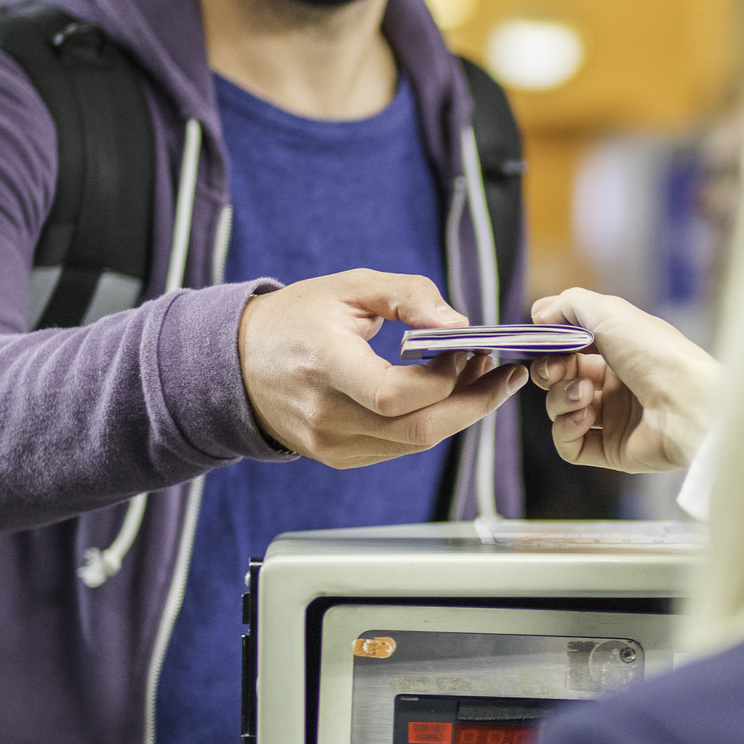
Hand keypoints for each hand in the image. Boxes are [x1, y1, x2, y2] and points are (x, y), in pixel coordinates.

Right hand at [238, 271, 528, 468]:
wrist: (238, 362)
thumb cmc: (297, 318)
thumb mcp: (351, 286)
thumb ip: (409, 296)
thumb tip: (460, 323)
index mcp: (324, 364)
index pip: (396, 394)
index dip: (445, 377)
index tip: (469, 347)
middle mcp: (326, 414)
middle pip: (420, 430)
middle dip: (475, 403)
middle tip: (505, 373)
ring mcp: (331, 443)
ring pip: (416, 443)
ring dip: (460, 412)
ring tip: (480, 376)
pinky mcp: (338, 457)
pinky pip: (400, 448)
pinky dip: (431, 423)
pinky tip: (446, 395)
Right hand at [525, 288, 719, 473]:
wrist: (688, 403)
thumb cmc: (656, 353)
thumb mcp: (610, 312)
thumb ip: (570, 304)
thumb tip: (538, 314)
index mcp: (618, 350)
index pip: (569, 347)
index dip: (550, 345)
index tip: (542, 341)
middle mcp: (616, 383)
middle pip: (559, 378)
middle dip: (549, 372)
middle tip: (558, 370)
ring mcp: (614, 418)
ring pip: (560, 410)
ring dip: (561, 399)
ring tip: (585, 394)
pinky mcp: (612, 449)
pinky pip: (570, 445)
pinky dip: (566, 430)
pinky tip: (584, 417)